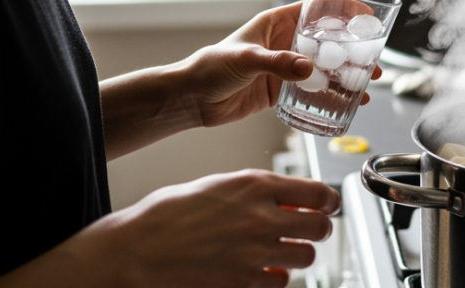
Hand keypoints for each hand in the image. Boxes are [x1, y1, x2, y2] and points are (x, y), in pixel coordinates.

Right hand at [85, 170, 338, 287]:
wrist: (135, 252)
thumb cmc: (166, 216)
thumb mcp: (216, 186)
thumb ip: (254, 190)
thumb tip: (285, 196)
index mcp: (255, 186)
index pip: (317, 192)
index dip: (329, 200)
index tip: (328, 205)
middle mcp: (262, 218)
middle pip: (320, 228)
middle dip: (318, 229)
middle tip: (310, 230)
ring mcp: (255, 253)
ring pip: (306, 257)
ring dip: (298, 255)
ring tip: (281, 252)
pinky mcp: (244, 283)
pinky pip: (280, 282)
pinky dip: (275, 277)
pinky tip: (259, 270)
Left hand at [178, 2, 381, 127]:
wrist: (193, 99)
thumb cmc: (211, 67)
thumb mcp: (246, 58)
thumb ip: (277, 63)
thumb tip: (307, 67)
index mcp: (279, 23)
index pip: (318, 8)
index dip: (345, 10)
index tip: (367, 17)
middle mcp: (287, 42)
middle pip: (330, 40)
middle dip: (355, 48)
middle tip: (375, 58)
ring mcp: (287, 67)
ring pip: (327, 67)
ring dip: (349, 73)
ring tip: (369, 83)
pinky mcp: (284, 90)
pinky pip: (315, 90)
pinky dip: (334, 95)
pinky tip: (348, 102)